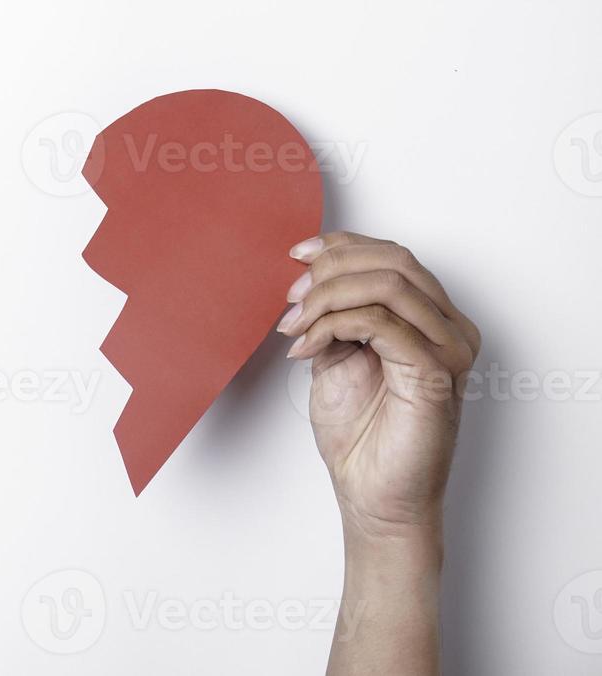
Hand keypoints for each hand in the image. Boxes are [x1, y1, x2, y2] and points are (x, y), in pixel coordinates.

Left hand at [279, 231, 480, 539]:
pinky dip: (333, 325)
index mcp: (431, 319)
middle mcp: (449, 329)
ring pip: (388, 286)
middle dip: (331, 269)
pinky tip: (306, 347)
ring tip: (294, 324)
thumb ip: (334, 314)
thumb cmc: (359, 434)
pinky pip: (381, 324)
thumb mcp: (336, 355)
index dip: (342, 245)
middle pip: (394, 261)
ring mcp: (449, 351)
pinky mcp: (435, 374)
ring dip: (328, 297)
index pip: (392, 256)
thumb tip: (307, 275)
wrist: (372, 496)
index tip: (296, 254)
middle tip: (291, 297)